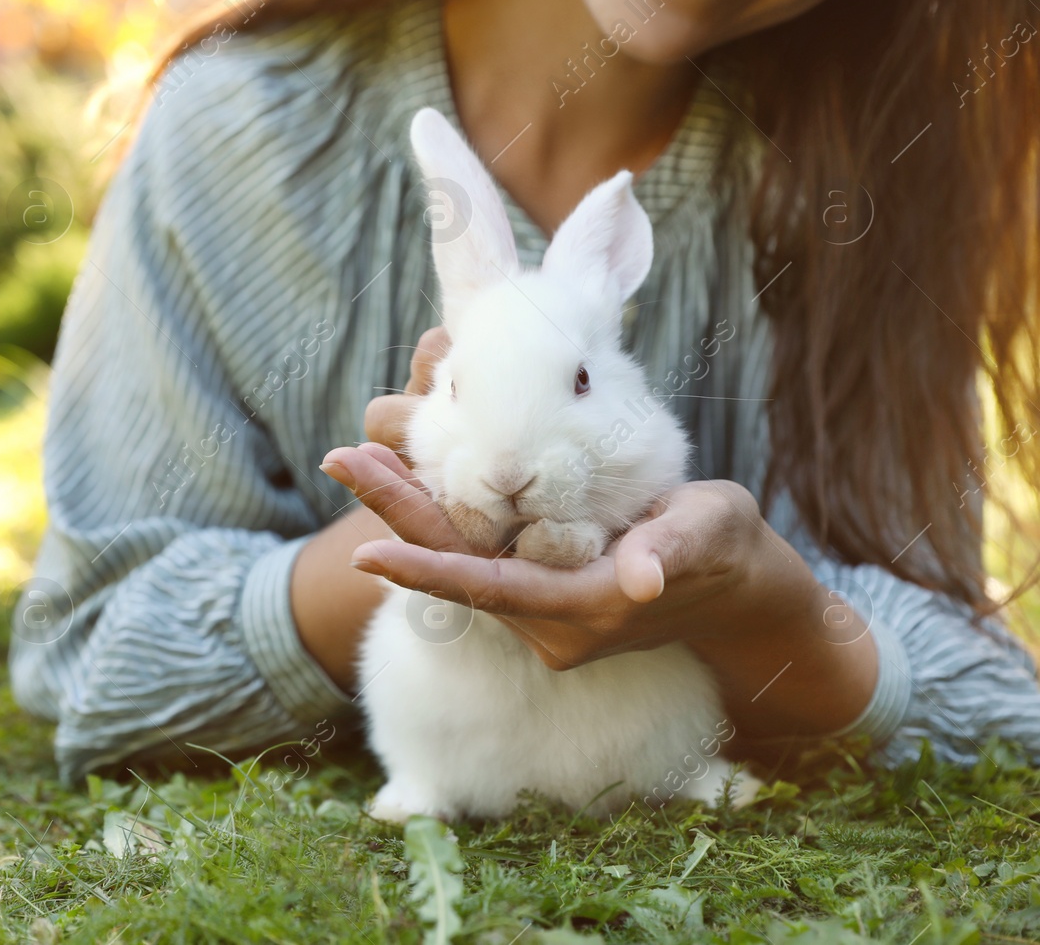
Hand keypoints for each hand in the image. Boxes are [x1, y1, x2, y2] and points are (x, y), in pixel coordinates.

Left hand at [322, 326, 877, 738]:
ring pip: (458, 563)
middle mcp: (550, 624)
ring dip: (407, 513)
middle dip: (394, 516)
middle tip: (340, 459)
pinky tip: (405, 476)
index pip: (488, 588)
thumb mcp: (711, 534)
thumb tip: (641, 578)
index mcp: (584, 611)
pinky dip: (438, 520)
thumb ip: (673, 552)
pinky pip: (475, 559)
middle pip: (455, 569)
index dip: (427, 567)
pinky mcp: (540, 596)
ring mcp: (541, 615)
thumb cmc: (729, 549)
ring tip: (357, 457)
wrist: (741, 593)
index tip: (367, 548)